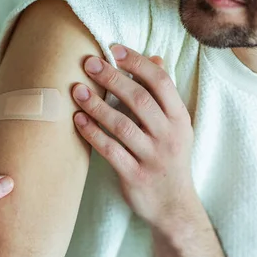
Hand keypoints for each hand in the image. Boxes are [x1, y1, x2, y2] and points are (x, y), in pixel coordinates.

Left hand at [72, 45, 197, 228]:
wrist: (173, 207)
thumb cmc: (169, 159)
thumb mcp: (175, 126)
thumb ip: (162, 95)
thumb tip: (154, 58)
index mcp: (179, 118)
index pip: (160, 83)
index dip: (137, 63)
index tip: (113, 49)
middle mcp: (168, 135)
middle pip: (139, 100)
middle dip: (112, 78)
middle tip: (88, 63)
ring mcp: (152, 157)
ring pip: (122, 125)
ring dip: (97, 106)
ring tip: (76, 90)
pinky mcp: (135, 175)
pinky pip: (110, 151)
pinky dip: (93, 134)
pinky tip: (78, 121)